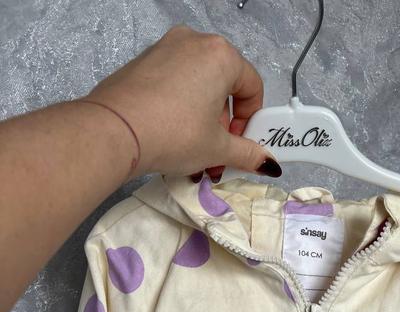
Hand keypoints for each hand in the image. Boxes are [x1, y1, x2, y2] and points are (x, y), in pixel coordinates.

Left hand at [81, 24, 280, 180]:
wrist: (114, 132)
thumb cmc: (173, 134)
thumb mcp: (218, 149)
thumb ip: (248, 154)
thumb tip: (269, 164)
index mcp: (221, 55)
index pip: (252, 87)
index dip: (250, 121)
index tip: (240, 144)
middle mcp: (194, 42)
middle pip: (224, 86)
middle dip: (224, 125)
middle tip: (216, 154)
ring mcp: (165, 48)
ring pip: (198, 86)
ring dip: (203, 121)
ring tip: (193, 153)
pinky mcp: (143, 62)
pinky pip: (174, 84)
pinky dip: (181, 109)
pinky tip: (171, 137)